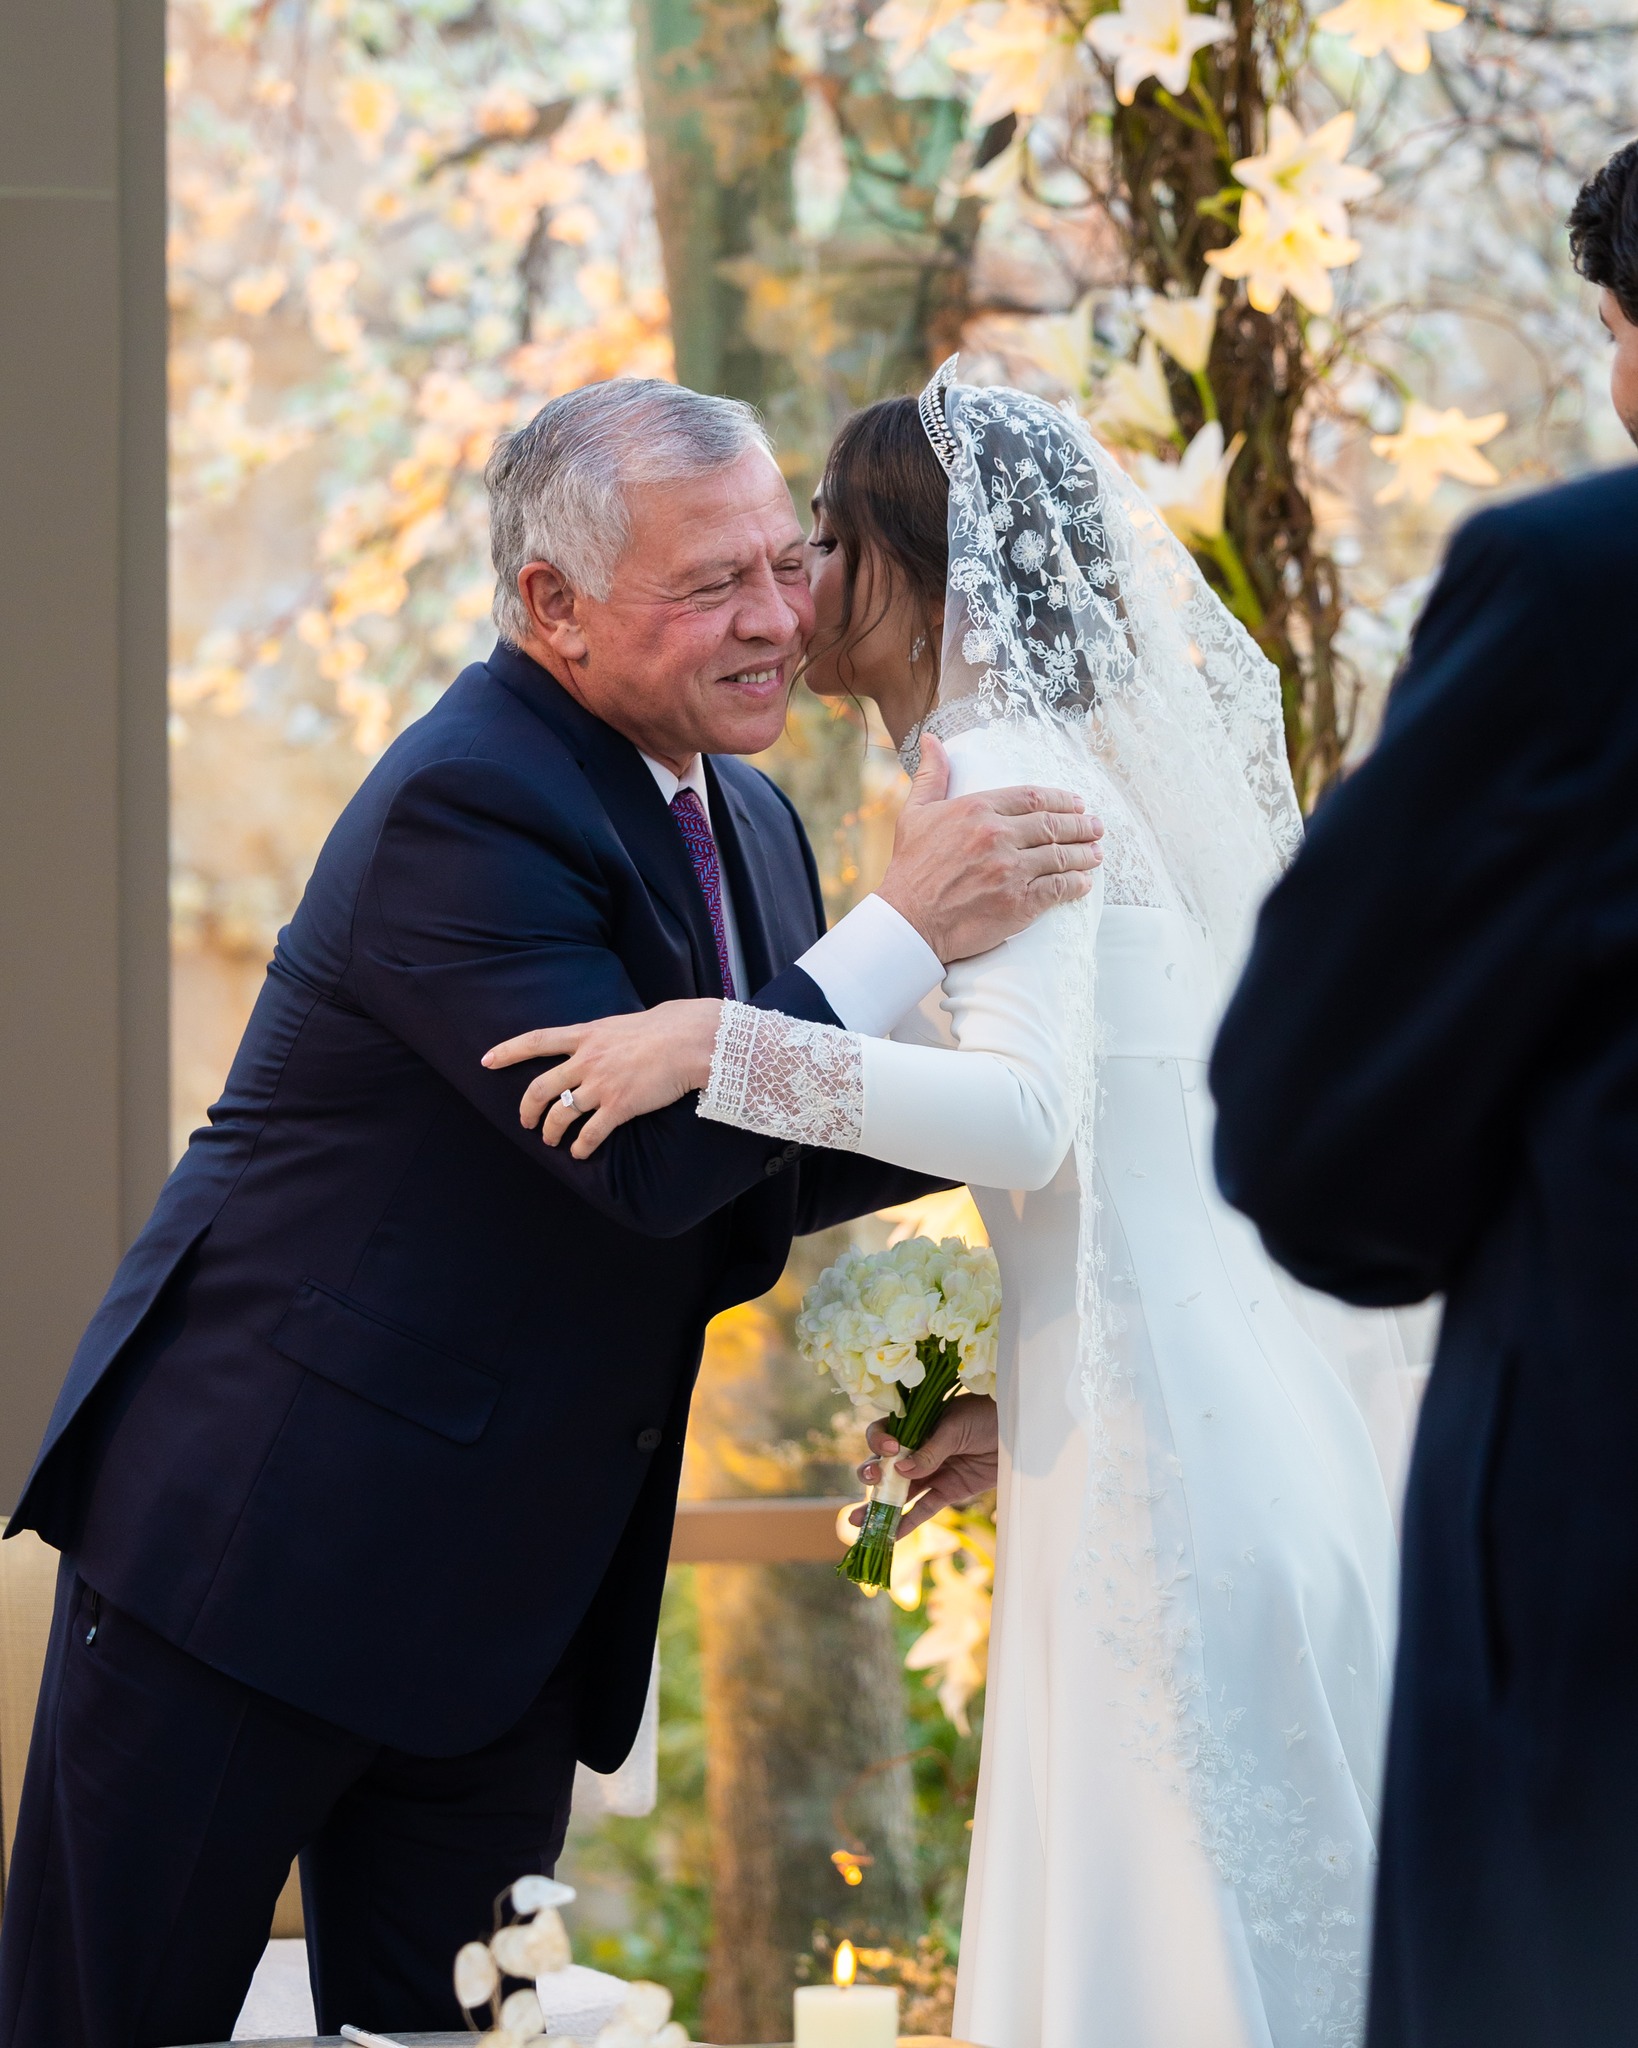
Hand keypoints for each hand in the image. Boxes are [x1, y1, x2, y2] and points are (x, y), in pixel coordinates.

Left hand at [482, 999, 722, 1157]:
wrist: (690, 1041)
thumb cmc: (668, 1026)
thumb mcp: (624, 1022)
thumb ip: (607, 1035)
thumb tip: (608, 1040)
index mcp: (587, 1035)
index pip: (537, 1041)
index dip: (508, 1051)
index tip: (487, 1060)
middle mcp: (587, 1060)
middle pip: (540, 1088)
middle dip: (527, 1108)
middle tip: (525, 1121)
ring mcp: (601, 1084)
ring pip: (560, 1114)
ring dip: (551, 1132)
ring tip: (552, 1141)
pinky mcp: (619, 1107)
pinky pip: (590, 1133)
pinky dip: (581, 1147)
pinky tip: (580, 1153)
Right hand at [854, 1393, 997, 1536]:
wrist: (1017, 1430)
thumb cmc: (985, 1415)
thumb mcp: (956, 1426)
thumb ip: (930, 1450)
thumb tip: (902, 1471)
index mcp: (915, 1424)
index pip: (884, 1434)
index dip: (879, 1443)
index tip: (891, 1449)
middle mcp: (917, 1449)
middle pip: (885, 1466)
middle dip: (872, 1475)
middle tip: (873, 1480)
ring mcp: (931, 1472)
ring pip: (899, 1492)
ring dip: (878, 1507)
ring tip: (856, 1521)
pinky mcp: (948, 1491)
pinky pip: (924, 1509)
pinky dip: (907, 1523)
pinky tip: (889, 1535)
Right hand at [877, 732, 1103, 963]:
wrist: (907, 921)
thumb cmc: (909, 868)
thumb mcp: (914, 813)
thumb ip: (932, 775)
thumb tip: (933, 739)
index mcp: (976, 809)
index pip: (1031, 797)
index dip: (1060, 799)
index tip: (1076, 803)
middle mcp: (997, 835)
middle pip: (1052, 824)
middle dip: (1080, 825)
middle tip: (1096, 827)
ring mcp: (1010, 870)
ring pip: (1060, 855)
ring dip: (1084, 854)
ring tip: (1097, 853)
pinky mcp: (1018, 902)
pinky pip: (1058, 888)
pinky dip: (1075, 884)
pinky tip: (1084, 883)